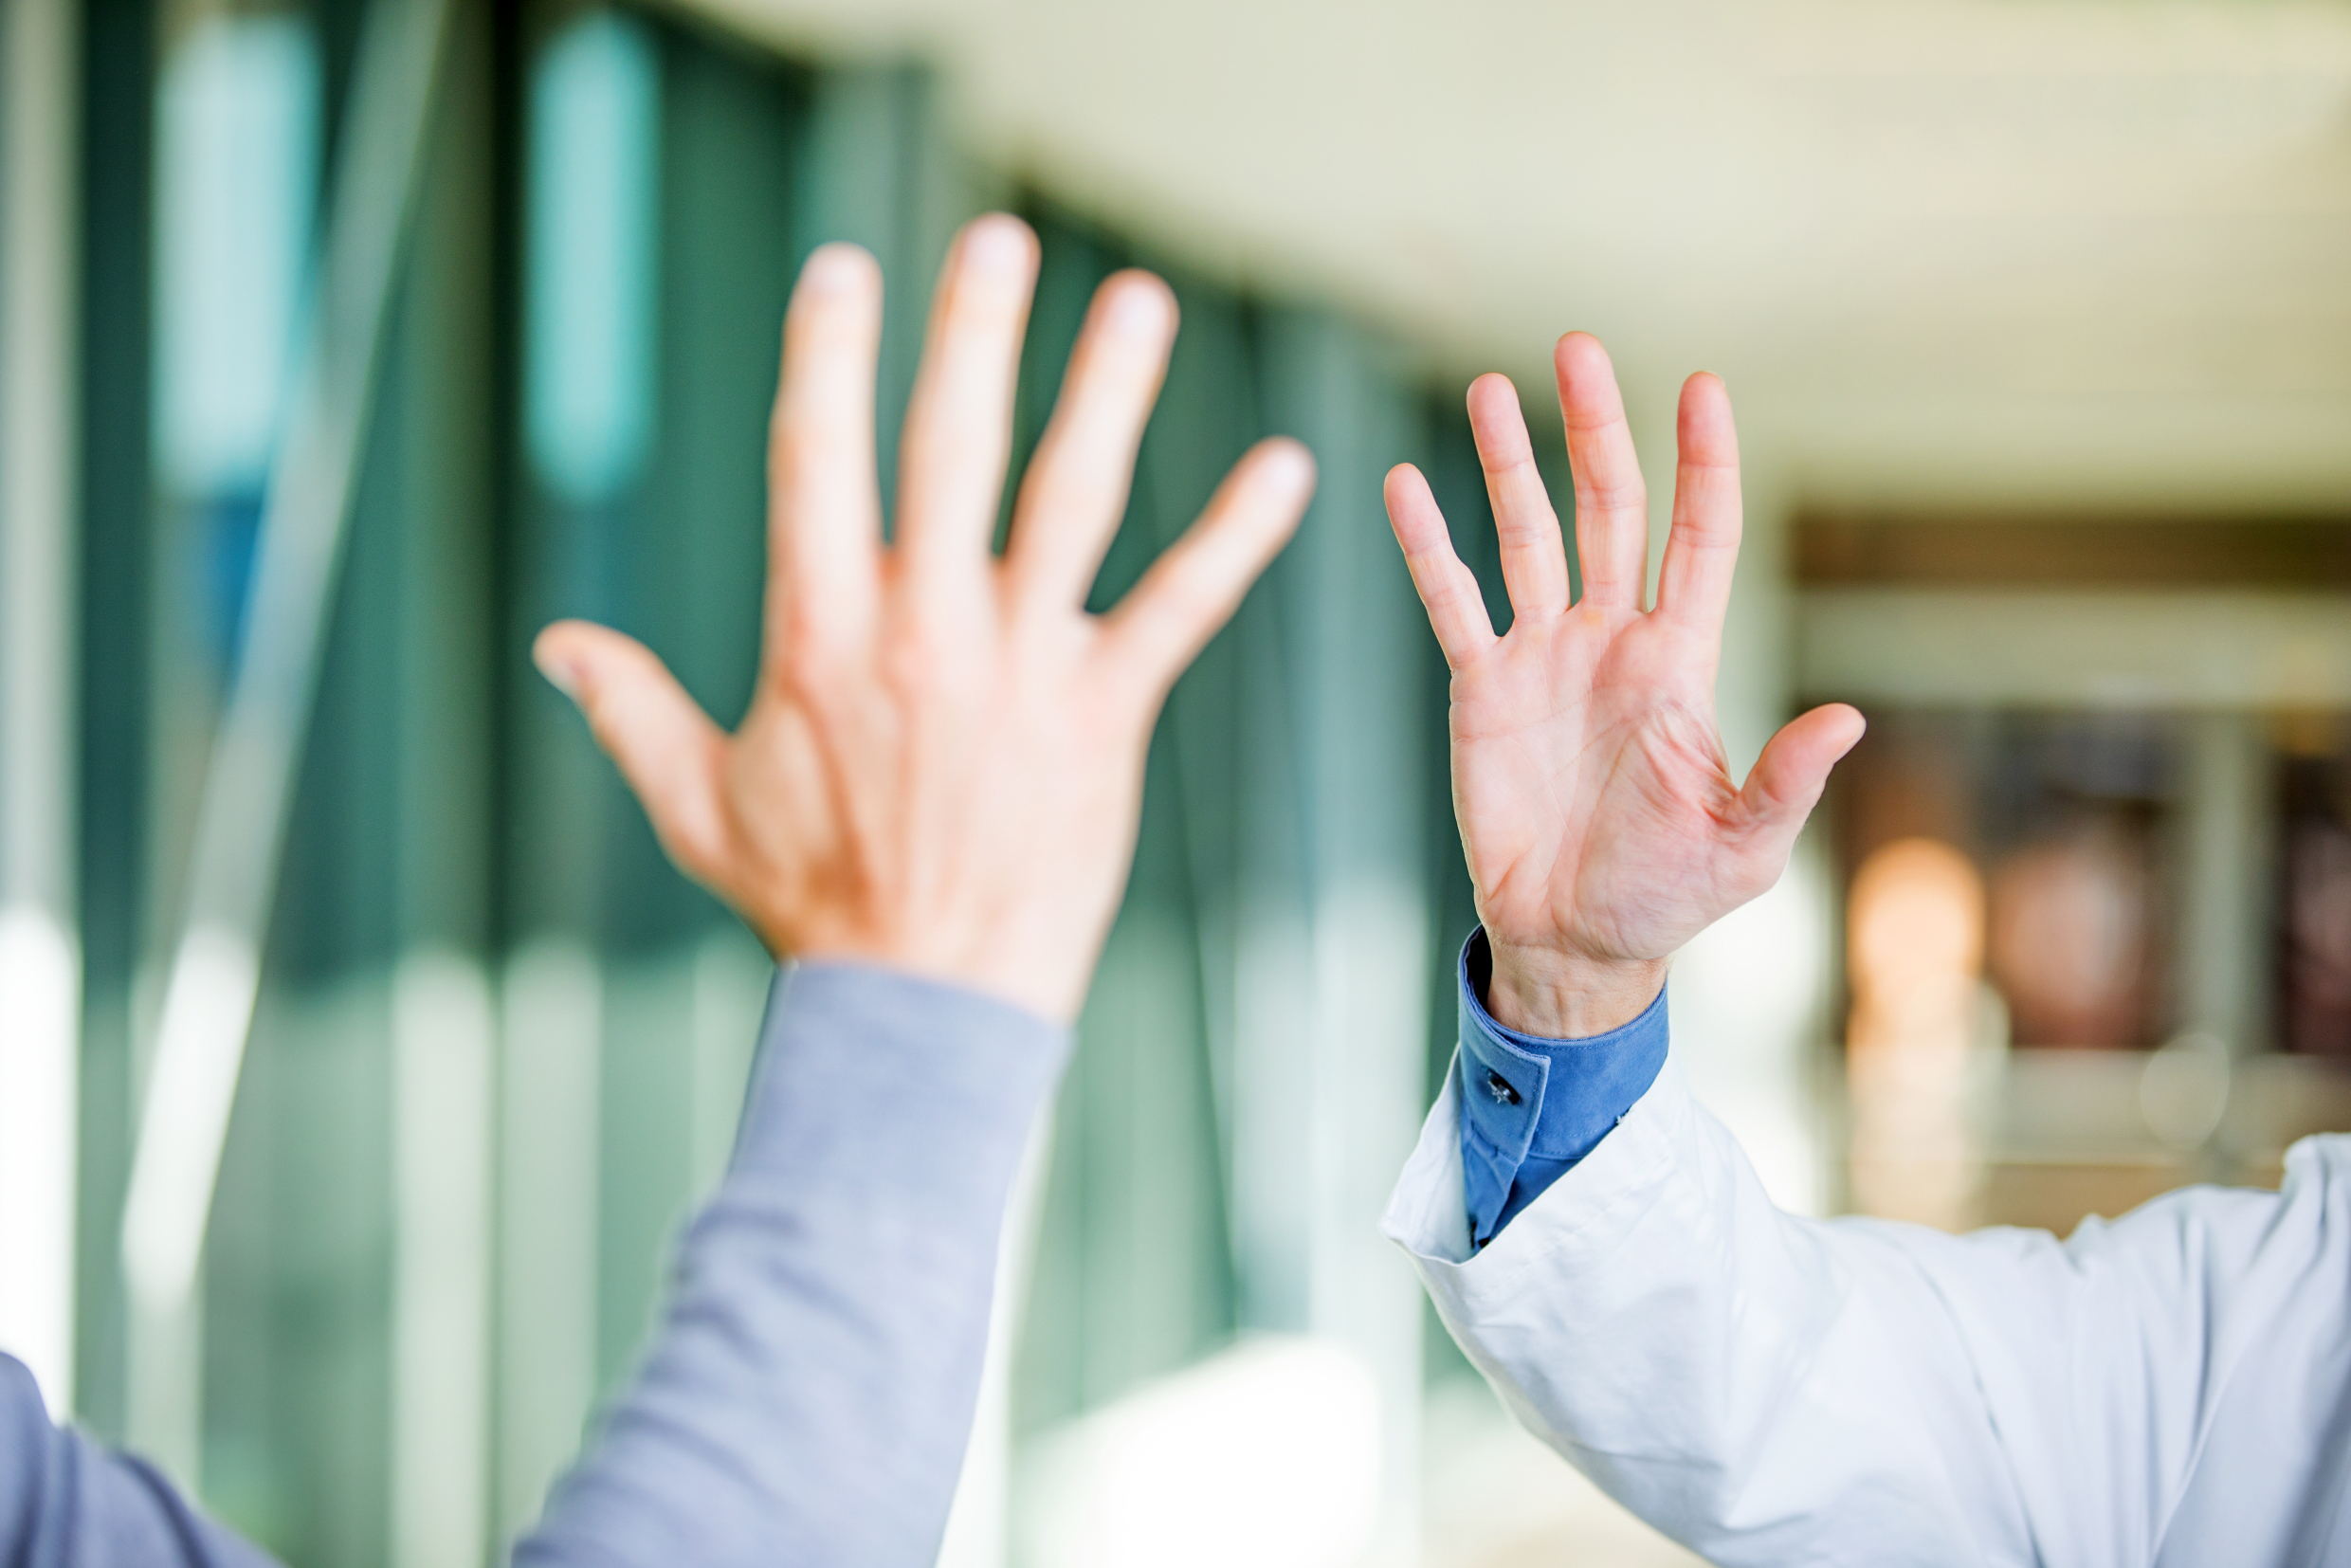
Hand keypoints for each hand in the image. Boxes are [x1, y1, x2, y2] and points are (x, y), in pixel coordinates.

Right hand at [532, 215, 1314, 1022]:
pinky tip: (1288, 470)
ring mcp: (1020, 669)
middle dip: (972, 337)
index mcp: (820, 635)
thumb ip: (631, 708)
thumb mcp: (697, 803)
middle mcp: (923, 632)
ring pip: (1071, 504)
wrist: (923, 1004)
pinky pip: (1176, 610)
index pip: (817, 463)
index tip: (842, 272)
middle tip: (999, 243)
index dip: (826, 358)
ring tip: (1139, 303)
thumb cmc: (811, 900)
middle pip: (951, 452)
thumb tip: (557, 645)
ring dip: (1108, 396)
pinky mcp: (1102, 715)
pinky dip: (1234, 539)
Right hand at [1383, 334, 1861, 1036]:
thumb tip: (1848, 719)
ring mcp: (1543, 656)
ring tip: (1486, 387)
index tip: (1702, 386)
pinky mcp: (1481, 686)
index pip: (1698, 536)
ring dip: (1504, 462)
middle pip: (1606, 507)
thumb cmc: (1668, 896)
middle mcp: (1611, 637)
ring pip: (1525, 534)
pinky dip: (1428, 545)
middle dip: (1596, 427)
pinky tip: (1404, 485)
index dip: (1703, 462)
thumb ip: (1785, 780)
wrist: (1573, 939)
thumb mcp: (1743, 847)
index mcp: (1680, 661)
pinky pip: (1453, 600)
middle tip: (1576, 348)